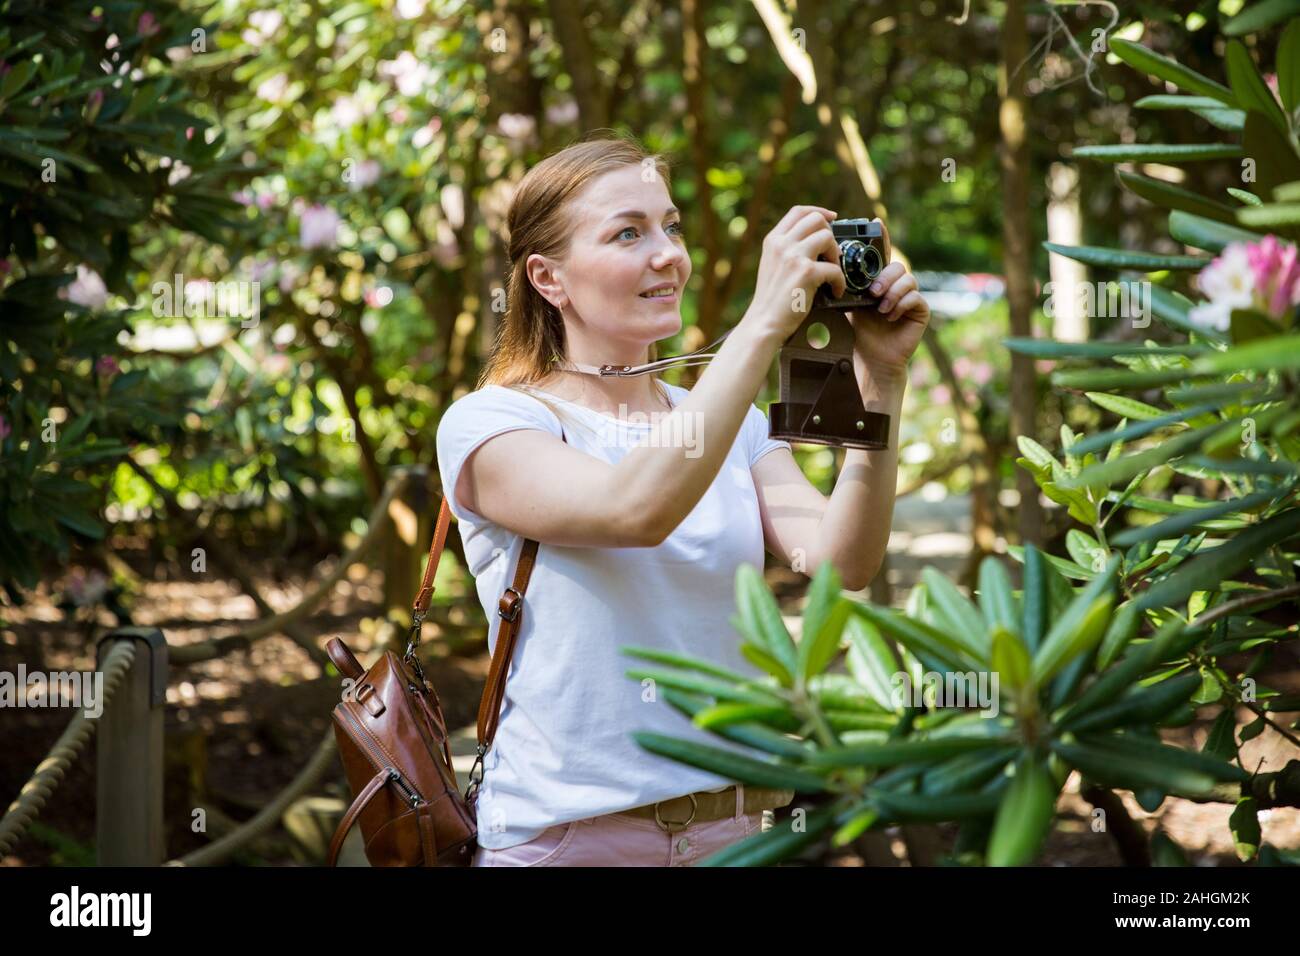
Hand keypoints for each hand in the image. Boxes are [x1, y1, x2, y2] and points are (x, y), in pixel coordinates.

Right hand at [741, 205, 846, 341]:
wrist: (764, 323)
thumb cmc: (771, 300)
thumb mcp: (772, 266)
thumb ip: (787, 250)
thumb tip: (815, 240)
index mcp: (773, 240)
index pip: (798, 211)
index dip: (819, 211)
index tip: (832, 218)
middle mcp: (782, 244)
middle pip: (816, 219)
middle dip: (831, 234)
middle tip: (832, 255)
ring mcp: (793, 256)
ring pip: (828, 237)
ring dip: (836, 255)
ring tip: (833, 273)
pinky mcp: (806, 273)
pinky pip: (834, 268)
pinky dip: (839, 282)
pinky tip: (835, 291)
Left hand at [848, 259, 931, 377]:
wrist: (873, 358)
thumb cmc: (863, 334)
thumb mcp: (854, 307)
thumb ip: (854, 290)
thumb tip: (842, 274)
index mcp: (883, 284)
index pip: (885, 263)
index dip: (878, 265)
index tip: (866, 276)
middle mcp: (898, 288)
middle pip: (898, 267)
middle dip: (885, 278)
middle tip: (874, 293)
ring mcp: (911, 298)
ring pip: (909, 280)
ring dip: (893, 293)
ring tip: (881, 310)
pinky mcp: (921, 311)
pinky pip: (916, 297)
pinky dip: (902, 305)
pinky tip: (891, 317)